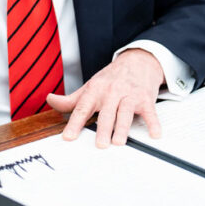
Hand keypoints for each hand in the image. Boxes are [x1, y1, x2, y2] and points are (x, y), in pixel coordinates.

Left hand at [47, 48, 163, 147]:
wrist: (138, 60)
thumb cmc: (112, 78)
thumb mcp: (90, 86)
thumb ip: (71, 99)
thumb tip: (50, 100)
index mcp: (95, 90)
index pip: (82, 108)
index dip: (74, 123)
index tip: (69, 137)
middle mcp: (111, 92)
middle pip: (106, 113)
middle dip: (103, 128)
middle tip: (100, 144)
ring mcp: (129, 95)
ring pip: (125, 112)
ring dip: (122, 127)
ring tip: (119, 142)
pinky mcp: (145, 98)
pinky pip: (149, 112)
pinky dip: (153, 123)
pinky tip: (154, 134)